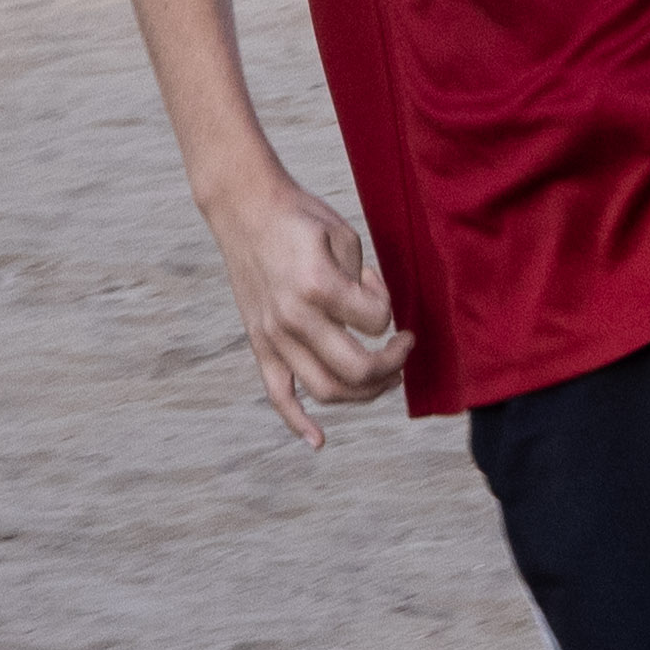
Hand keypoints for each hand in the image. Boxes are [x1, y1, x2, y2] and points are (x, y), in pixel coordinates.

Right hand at [199, 171, 408, 447]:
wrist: (245, 208)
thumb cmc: (300, 218)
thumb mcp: (345, 237)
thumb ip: (364, 282)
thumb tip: (374, 318)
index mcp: (319, 286)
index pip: (377, 321)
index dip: (389, 308)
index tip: (376, 285)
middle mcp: (294, 318)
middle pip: (357, 370)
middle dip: (392, 366)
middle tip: (405, 350)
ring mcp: (273, 336)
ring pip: (326, 390)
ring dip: (364, 393)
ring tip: (383, 378)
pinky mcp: (260, 343)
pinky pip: (278, 394)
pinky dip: (298, 422)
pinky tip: (318, 441)